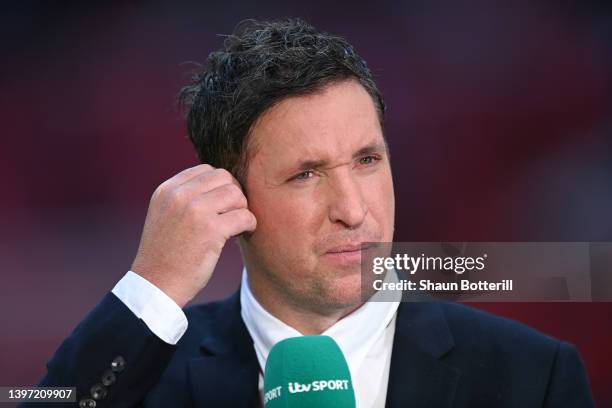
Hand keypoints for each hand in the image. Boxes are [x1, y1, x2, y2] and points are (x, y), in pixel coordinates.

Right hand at [130, 164, 256, 306]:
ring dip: (242, 209)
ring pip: (236, 194)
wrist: (155, 285)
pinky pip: (244, 216)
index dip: (220, 186)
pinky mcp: (211, 230)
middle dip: (233, 195)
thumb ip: (185, 198)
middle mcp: (179, 196)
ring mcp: (195, 211)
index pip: (206, 170)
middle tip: (233, 214)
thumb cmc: (165, 254)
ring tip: (236, 225)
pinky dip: (249, 224)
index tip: (222, 205)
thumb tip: (222, 185)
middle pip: (224, 178)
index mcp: (167, 190)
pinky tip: (243, 233)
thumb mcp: (166, 215)